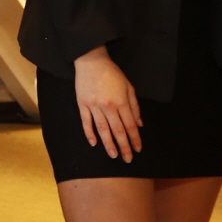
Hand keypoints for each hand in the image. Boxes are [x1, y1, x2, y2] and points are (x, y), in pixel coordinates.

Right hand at [74, 47, 141, 161]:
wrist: (91, 61)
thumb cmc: (112, 73)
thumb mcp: (128, 87)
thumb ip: (134, 106)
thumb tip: (139, 124)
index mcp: (121, 101)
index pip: (130, 125)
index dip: (135, 138)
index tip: (138, 149)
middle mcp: (108, 106)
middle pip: (117, 130)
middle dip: (124, 146)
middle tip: (127, 159)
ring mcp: (93, 106)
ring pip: (102, 129)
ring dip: (108, 144)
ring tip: (113, 155)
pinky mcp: (82, 104)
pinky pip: (86, 122)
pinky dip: (89, 133)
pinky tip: (94, 143)